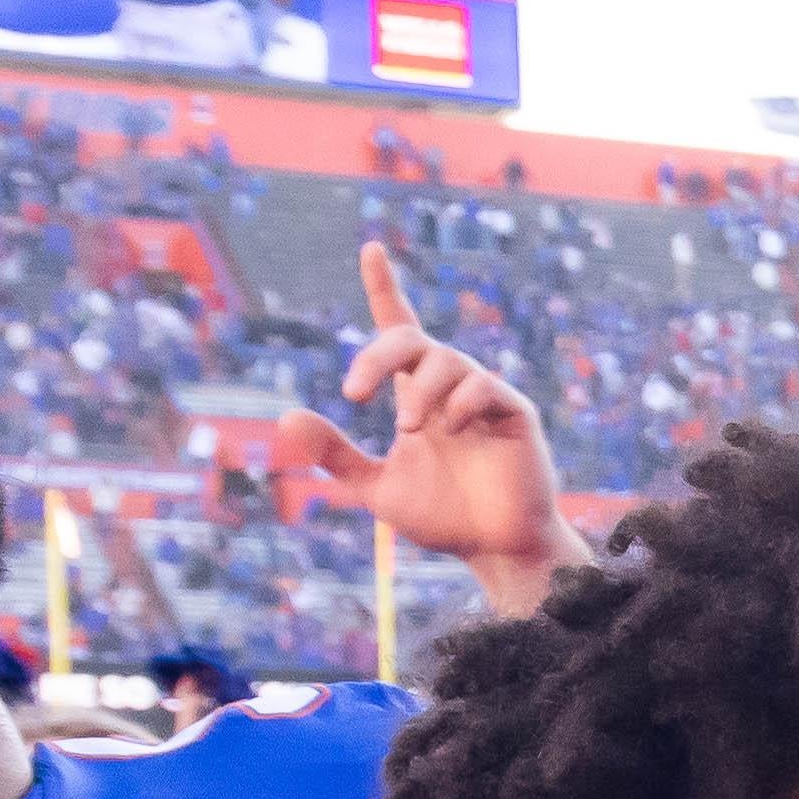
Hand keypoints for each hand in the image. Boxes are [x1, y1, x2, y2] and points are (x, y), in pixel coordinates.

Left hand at [303, 250, 574, 616]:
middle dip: (378, 354)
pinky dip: (461, 401)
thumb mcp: (375, 486)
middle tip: (354, 393)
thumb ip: (335, 454)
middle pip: (412, 339)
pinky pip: (484, 385)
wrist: (494, 549)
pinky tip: (452, 428)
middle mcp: (448, 388)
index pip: (399, 328)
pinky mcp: (513, 412)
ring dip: (420, 390)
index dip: (385, 287)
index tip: (371, 249)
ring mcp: (483, 397)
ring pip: (446, 360)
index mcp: (416, 396)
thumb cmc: (442, 517)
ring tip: (408, 429)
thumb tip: (285, 418)